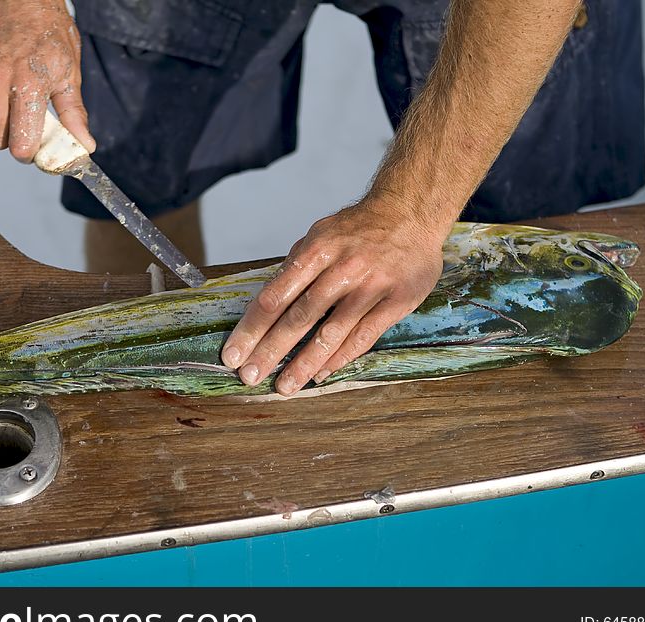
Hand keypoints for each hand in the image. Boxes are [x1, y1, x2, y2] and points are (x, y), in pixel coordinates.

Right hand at [0, 0, 94, 161]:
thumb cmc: (48, 32)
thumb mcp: (69, 72)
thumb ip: (73, 114)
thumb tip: (84, 147)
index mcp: (29, 83)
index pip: (21, 143)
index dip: (27, 152)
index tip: (31, 148)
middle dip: (9, 136)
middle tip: (20, 120)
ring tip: (6, 92)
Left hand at [221, 200, 447, 394]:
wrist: (412, 212)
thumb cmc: (358, 229)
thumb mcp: (321, 234)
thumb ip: (296, 267)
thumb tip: (266, 302)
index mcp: (317, 250)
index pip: (274, 296)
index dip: (251, 328)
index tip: (232, 354)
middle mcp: (342, 269)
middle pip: (298, 317)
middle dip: (270, 351)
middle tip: (249, 376)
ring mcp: (371, 286)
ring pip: (331, 333)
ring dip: (304, 363)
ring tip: (284, 387)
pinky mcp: (396, 302)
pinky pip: (362, 338)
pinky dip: (339, 358)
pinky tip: (319, 374)